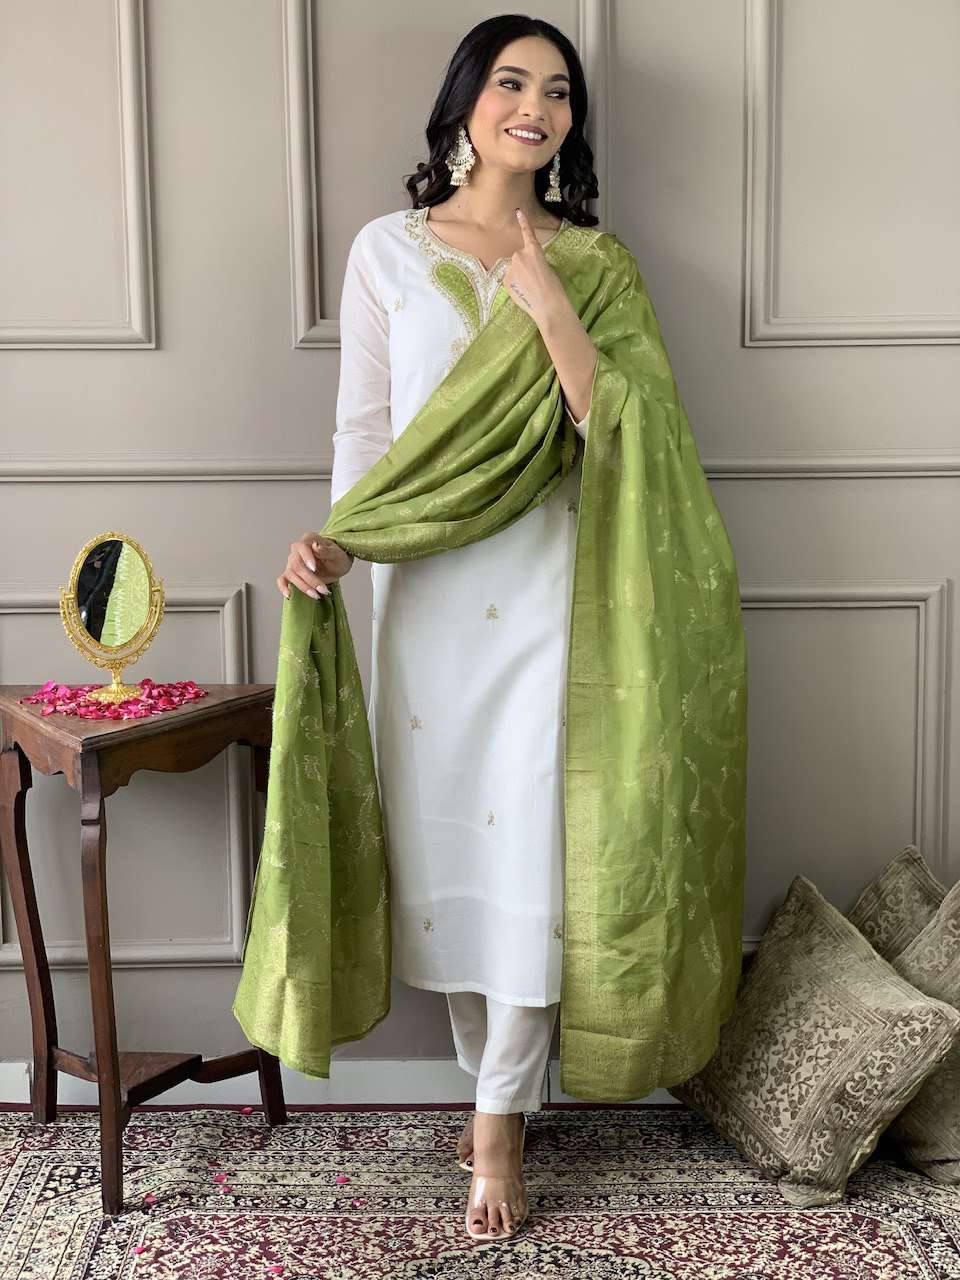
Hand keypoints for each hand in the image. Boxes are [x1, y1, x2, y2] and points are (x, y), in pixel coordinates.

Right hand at [277, 531, 353, 599]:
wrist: (337, 566)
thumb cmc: (337, 558)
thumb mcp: (337, 554)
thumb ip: (326, 550)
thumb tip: (315, 546)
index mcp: (308, 540)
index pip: (302, 547)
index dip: (306, 558)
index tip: (314, 568)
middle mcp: (297, 550)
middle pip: (297, 564)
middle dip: (310, 579)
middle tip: (323, 589)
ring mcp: (292, 562)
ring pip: (291, 574)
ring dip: (303, 586)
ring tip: (316, 595)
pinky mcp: (291, 574)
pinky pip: (282, 580)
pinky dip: (283, 587)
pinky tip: (289, 595)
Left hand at [501, 207, 574, 329]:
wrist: (548, 306)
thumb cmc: (553, 288)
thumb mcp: (547, 268)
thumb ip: (535, 262)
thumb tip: (527, 267)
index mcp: (534, 250)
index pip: (528, 234)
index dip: (523, 222)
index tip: (518, 212)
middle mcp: (519, 255)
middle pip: (519, 257)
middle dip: (524, 267)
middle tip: (535, 280)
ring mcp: (510, 268)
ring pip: (513, 269)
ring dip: (519, 276)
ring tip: (530, 288)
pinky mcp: (505, 280)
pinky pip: (509, 279)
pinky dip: (515, 285)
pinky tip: (524, 292)